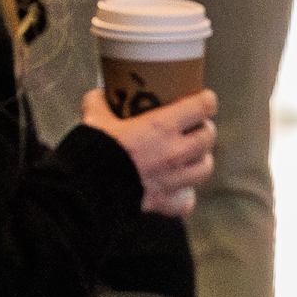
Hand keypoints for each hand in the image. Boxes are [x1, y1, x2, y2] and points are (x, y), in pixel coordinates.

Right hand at [80, 87, 217, 216]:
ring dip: (201, 158)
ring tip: (192, 154)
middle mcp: (175, 152)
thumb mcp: (93, 116)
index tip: (205, 98)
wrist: (87, 187)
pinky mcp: (166, 201)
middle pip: (208, 136)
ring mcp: (174, 179)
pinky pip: (187, 199)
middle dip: (205, 128)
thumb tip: (101, 94)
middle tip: (195, 125)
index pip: (201, 108)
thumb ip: (100, 101)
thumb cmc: (92, 150)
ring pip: (205, 167)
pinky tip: (178, 187)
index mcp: (161, 127)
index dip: (206, 100)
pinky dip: (185, 193)